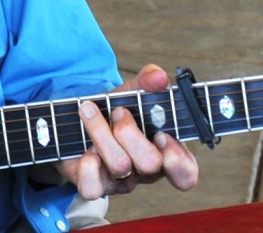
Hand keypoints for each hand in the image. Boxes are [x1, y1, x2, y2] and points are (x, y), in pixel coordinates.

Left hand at [59, 64, 197, 199]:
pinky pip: (92, 187)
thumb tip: (159, 76)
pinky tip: (85, 147)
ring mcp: (120, 182)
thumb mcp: (131, 93)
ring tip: (89, 111)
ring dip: (101, 132)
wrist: (76, 121)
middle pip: (150, 164)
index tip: (161, 135)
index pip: (186, 174)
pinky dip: (87, 164)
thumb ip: (147, 83)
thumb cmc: (113, 110)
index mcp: (164, 152)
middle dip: (130, 131)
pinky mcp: (95, 186)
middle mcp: (145, 172)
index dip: (177, 159)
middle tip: (118, 111)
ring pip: (120, 167)